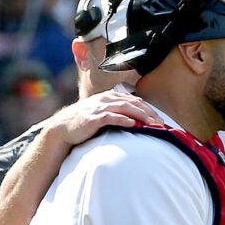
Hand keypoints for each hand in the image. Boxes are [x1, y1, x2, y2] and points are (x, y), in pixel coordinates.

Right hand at [43, 90, 161, 147]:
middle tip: (161, 123)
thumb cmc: (85, 122)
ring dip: (140, 116)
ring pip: (125, 108)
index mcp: (110, 97)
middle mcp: (106, 99)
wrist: (63, 128)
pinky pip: (110, 117)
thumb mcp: (102, 113)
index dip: (149, 109)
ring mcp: (99, 108)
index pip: (135, 100)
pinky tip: (132, 123)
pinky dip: (122, 119)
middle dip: (149, 113)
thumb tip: (136, 120)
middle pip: (133, 103)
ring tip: (152, 124)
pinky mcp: (93, 118)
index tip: (161, 119)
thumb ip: (117, 113)